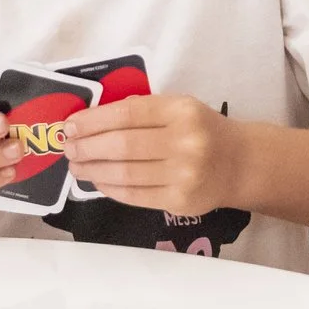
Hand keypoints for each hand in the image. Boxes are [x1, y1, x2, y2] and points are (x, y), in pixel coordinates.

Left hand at [63, 93, 243, 216]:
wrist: (239, 164)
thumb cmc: (202, 131)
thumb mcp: (180, 108)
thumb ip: (143, 110)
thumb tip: (91, 120)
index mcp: (182, 111)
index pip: (127, 114)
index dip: (93, 121)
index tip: (71, 125)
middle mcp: (185, 142)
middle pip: (122, 146)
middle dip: (87, 147)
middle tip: (68, 148)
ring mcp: (183, 175)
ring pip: (124, 173)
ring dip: (92, 170)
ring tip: (77, 166)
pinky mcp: (179, 201)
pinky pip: (134, 195)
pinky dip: (109, 188)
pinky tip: (98, 180)